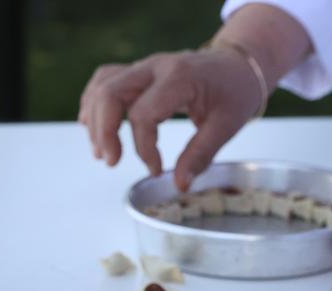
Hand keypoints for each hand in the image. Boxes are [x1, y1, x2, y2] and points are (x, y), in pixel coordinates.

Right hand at [78, 4, 310, 191]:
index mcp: (178, 78)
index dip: (144, 148)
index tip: (156, 170)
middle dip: (104, 132)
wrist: (237, 64)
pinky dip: (95, 103)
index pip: (143, 114)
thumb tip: (180, 185)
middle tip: (111, 162)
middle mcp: (154, 67)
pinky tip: (94, 127)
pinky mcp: (138, 72)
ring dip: (96, 120)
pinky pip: (105, 80)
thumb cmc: (234, 92)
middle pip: (110, 93)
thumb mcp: (227, 125)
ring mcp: (143, 67)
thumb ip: (201, 155)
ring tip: (101, 152)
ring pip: (103, 85)